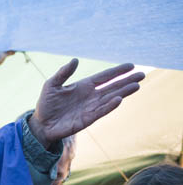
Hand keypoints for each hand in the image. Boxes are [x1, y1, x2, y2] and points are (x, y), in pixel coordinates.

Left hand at [28, 59, 143, 145]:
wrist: (41, 125)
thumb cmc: (46, 104)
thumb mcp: (51, 85)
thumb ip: (63, 73)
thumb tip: (75, 60)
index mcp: (84, 86)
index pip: (105, 76)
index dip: (117, 71)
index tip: (131, 65)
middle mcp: (90, 96)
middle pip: (112, 86)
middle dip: (127, 80)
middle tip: (142, 74)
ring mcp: (90, 107)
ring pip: (110, 98)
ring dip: (123, 92)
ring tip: (137, 85)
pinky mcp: (87, 119)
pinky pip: (101, 111)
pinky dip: (109, 105)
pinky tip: (119, 99)